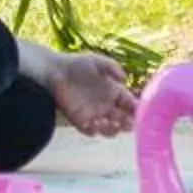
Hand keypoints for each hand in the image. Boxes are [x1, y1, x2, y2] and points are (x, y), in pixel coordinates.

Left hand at [23, 43, 137, 137]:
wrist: (53, 72)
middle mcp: (104, 104)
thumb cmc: (76, 64)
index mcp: (111, 90)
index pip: (128, 103)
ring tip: (114, 125)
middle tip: (128, 124)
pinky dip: (95, 130)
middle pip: (121, 119)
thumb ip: (112, 67)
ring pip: (108, 128)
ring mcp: (92, 113)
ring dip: (113, 129)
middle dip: (127, 123)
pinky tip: (97, 124)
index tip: (139, 113)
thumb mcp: (97, 61)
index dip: (135, 109)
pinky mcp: (79, 120)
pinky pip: (90, 130)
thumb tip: (125, 78)